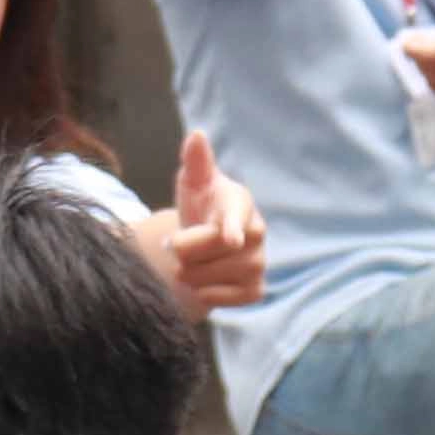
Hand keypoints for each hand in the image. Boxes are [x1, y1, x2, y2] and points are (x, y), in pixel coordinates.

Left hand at [161, 127, 265, 314]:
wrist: (206, 241)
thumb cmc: (201, 205)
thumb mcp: (194, 181)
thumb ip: (195, 160)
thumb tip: (197, 135)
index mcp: (241, 202)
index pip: (237, 216)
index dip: (232, 227)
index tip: (230, 238)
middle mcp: (257, 232)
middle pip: (212, 250)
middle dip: (184, 250)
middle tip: (175, 244)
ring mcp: (259, 262)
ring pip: (211, 277)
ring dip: (188, 273)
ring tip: (187, 262)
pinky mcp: (255, 289)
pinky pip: (220, 299)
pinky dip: (203, 293)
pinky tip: (202, 281)